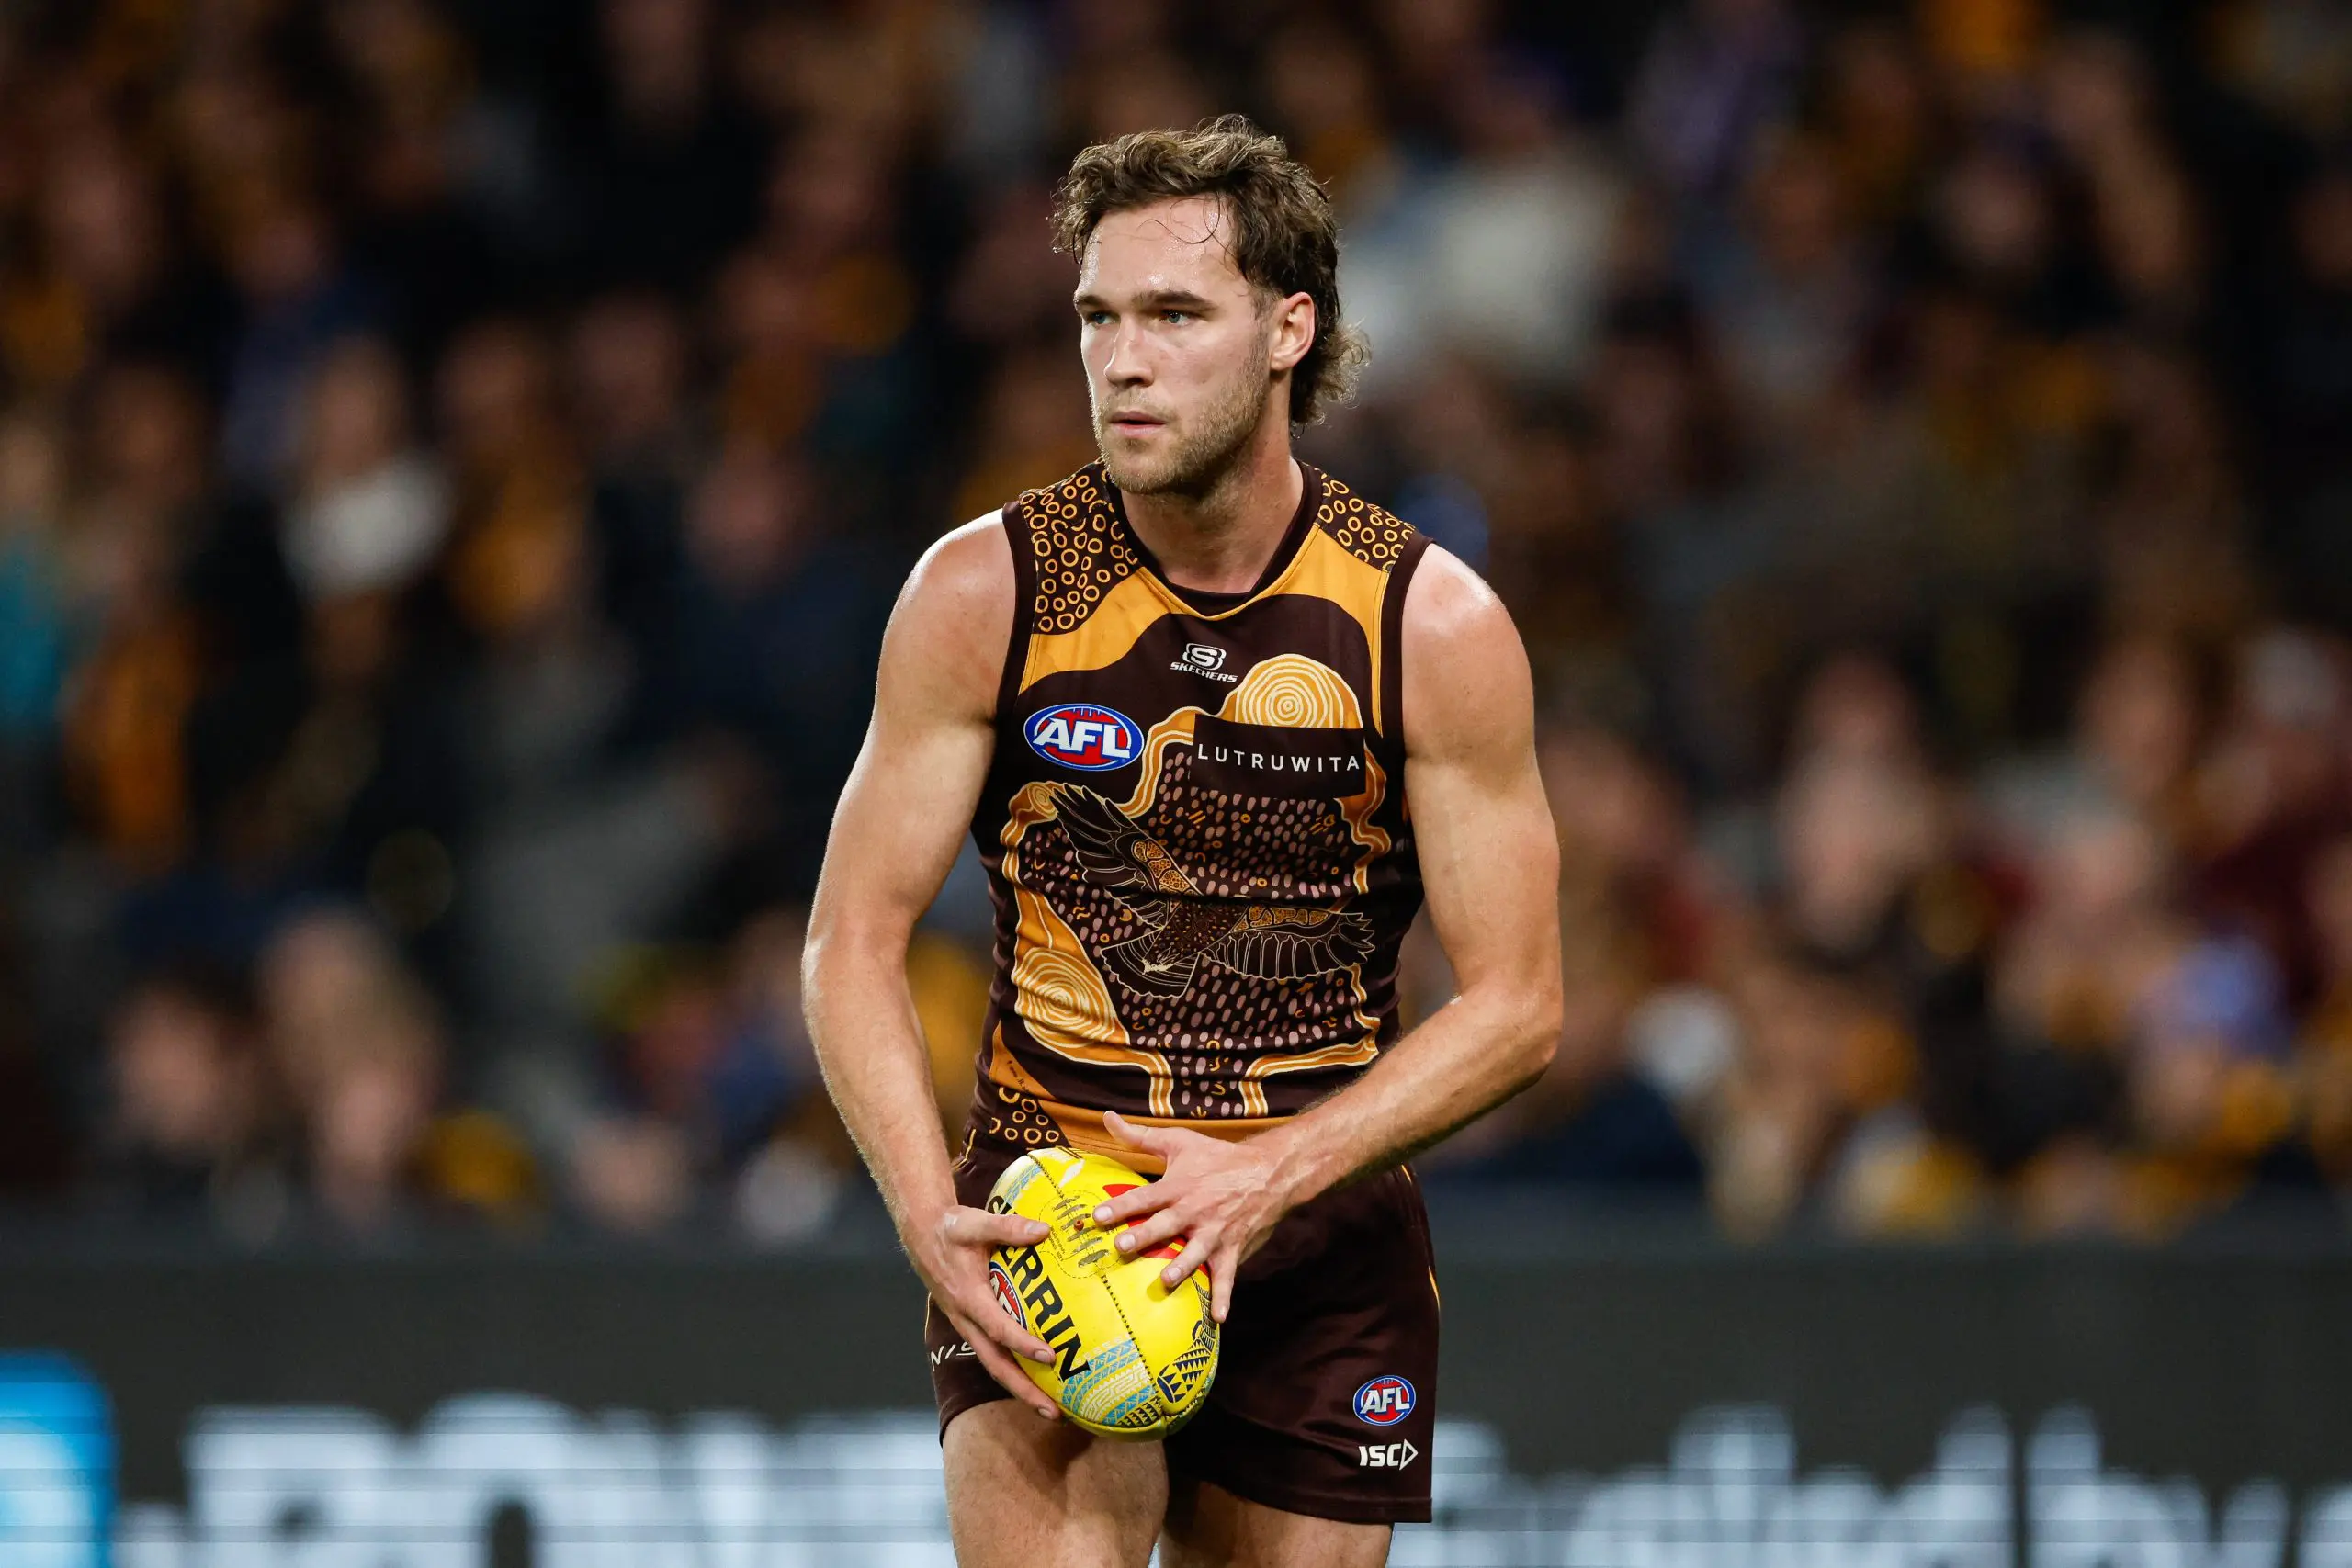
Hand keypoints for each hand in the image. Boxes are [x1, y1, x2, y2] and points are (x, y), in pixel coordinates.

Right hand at [904, 1203, 1061, 1419]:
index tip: (1049, 1356)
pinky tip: (1037, 1375)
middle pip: (995, 1364)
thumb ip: (1009, 1227)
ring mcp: (967, 1325)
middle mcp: (966, 1319)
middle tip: (1053, 1410)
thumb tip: (1043, 1231)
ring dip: (1020, 1386)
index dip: (1022, 1344)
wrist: (922, 1233)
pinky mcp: (971, 1323)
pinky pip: (993, 1352)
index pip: (998, 1328)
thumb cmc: (951, 1228)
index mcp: (968, 1297)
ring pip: (993, 1363)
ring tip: (1050, 1407)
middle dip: (1024, 1389)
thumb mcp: (976, 1222)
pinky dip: (1014, 1368)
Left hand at [1093, 1111, 1294, 1322]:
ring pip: (1195, 1252)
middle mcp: (1194, 1210)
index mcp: (1178, 1186)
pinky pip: (1227, 1275)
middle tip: (1123, 1247)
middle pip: (1165, 1225)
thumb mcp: (1178, 1142)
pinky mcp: (1232, 1248)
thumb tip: (1107, 1118)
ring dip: (1181, 1267)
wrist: (1266, 1170)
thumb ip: (1139, 1136)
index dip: (1121, 1205)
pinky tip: (1217, 1319)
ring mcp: (1214, 1232)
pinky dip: (1224, 1297)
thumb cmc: (1216, 1157)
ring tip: (1165, 1281)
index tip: (1097, 1216)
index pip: (1144, 1196)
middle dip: (1144, 1236)